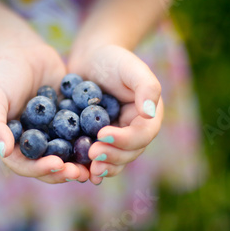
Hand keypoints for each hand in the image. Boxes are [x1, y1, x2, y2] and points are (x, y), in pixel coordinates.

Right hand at [0, 40, 89, 183]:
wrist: (22, 50)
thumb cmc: (1, 74)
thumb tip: (3, 151)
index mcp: (13, 144)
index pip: (26, 166)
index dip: (41, 169)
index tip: (58, 165)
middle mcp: (34, 143)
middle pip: (49, 165)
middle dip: (65, 171)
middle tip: (81, 173)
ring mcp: (53, 133)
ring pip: (68, 154)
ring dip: (80, 162)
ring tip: (95, 164)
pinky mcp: (69, 120)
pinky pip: (80, 134)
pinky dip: (91, 140)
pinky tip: (105, 140)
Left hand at [68, 44, 163, 184]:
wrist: (90, 59)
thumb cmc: (113, 58)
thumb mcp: (131, 67)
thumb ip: (146, 87)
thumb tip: (150, 114)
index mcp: (147, 117)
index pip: (141, 135)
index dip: (124, 139)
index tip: (103, 134)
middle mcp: (134, 132)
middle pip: (128, 153)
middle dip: (112, 156)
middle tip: (93, 154)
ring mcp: (116, 139)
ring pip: (114, 161)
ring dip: (103, 168)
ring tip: (89, 171)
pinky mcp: (97, 141)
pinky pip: (96, 158)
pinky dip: (89, 167)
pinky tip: (80, 172)